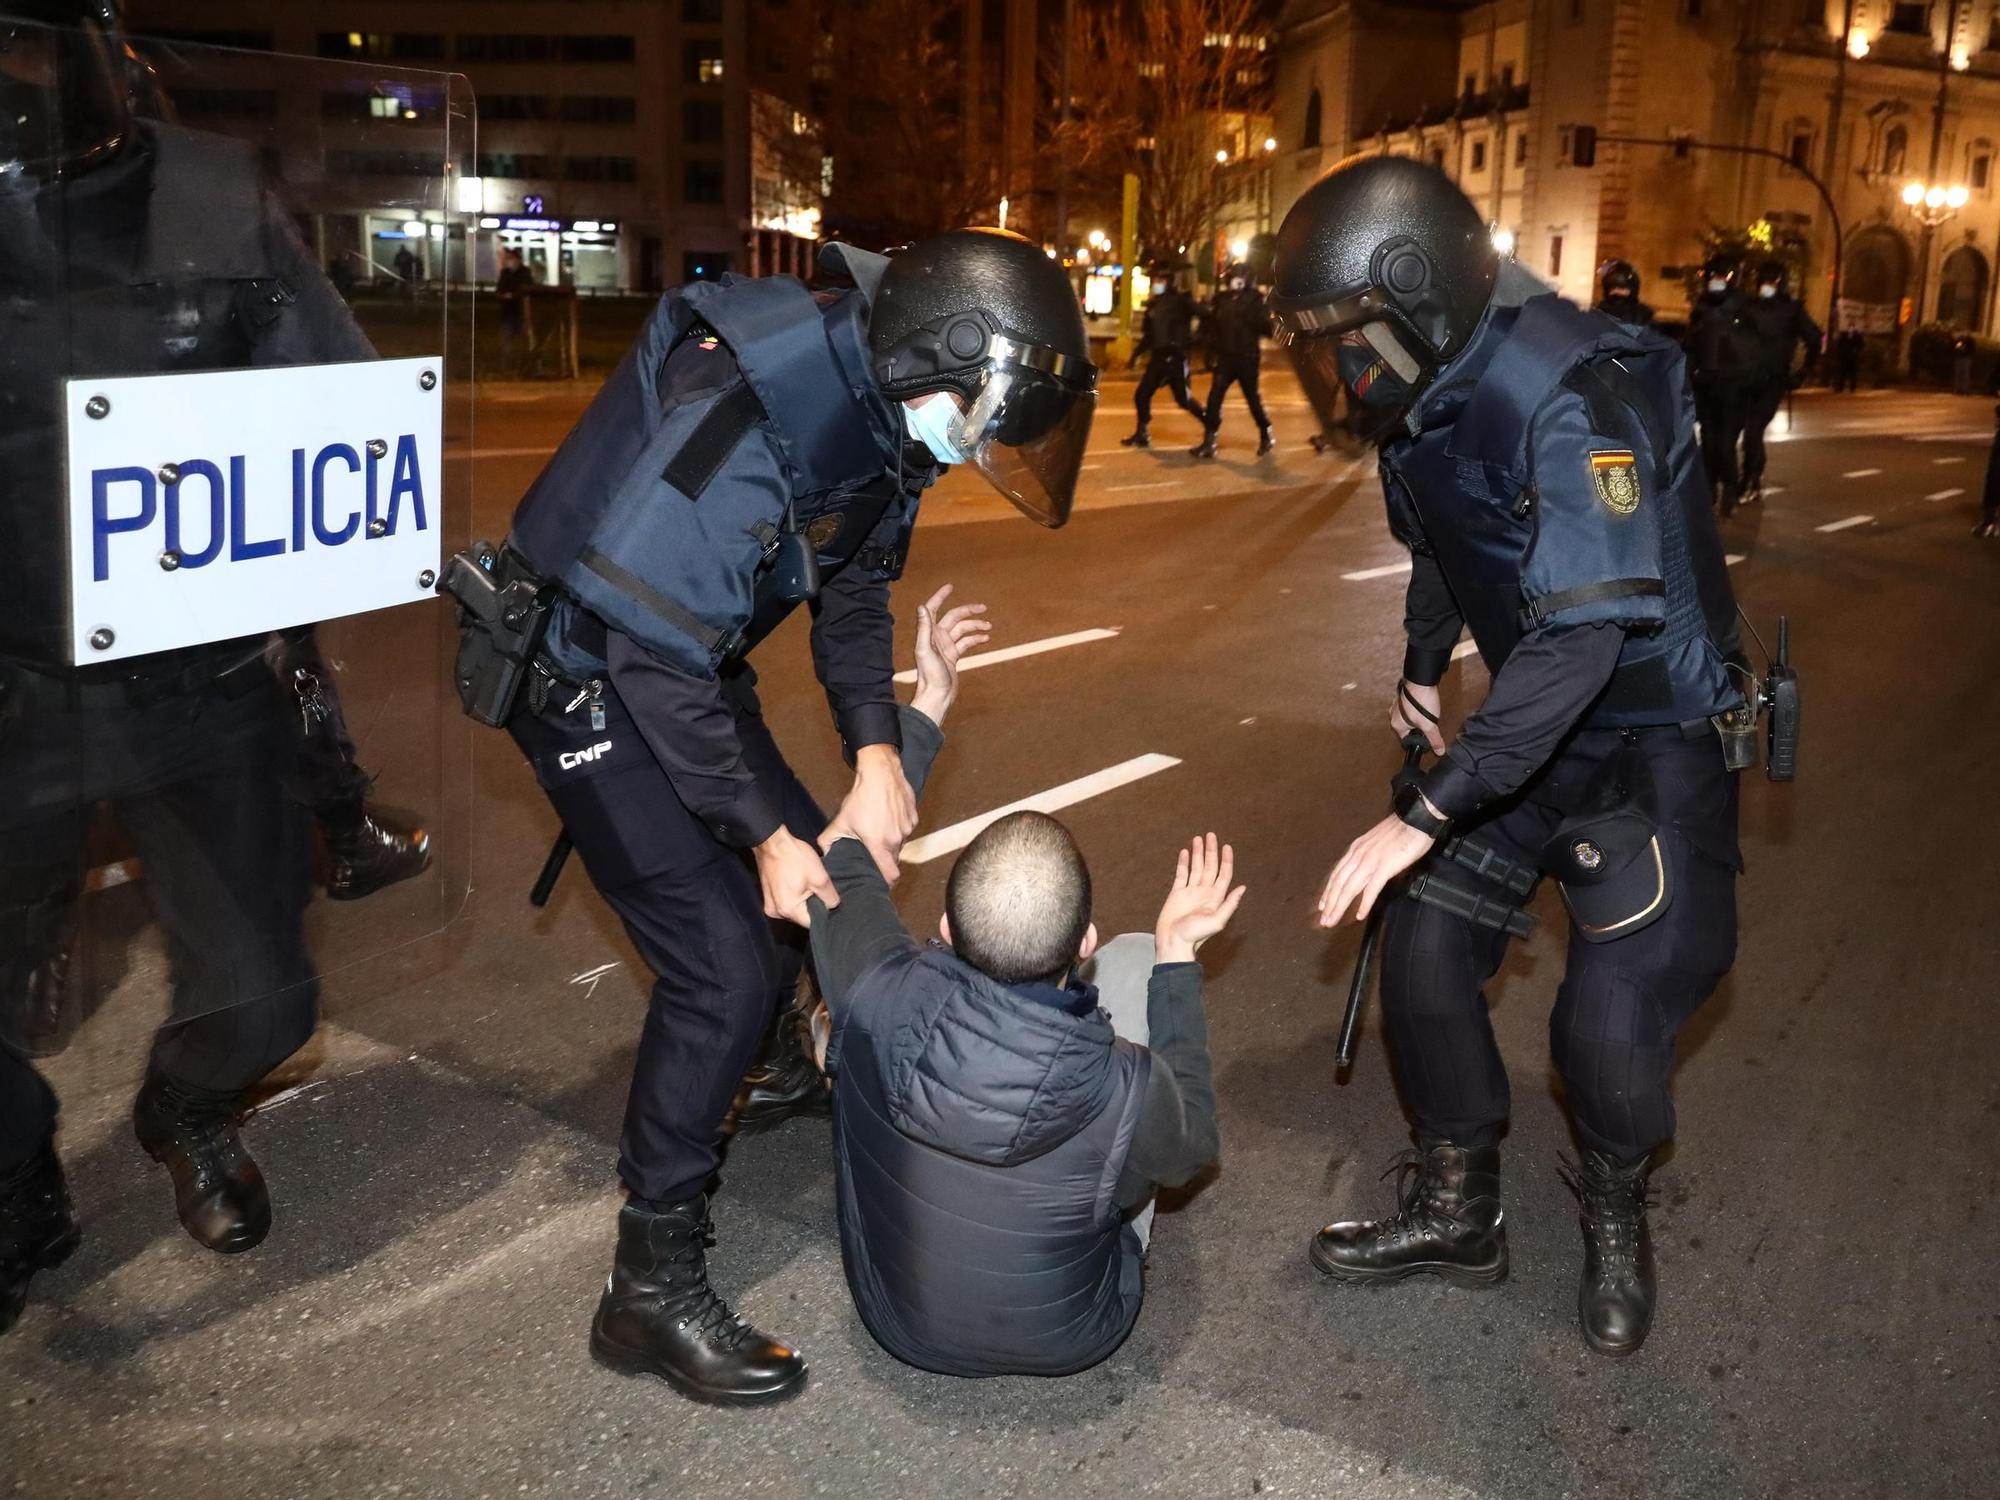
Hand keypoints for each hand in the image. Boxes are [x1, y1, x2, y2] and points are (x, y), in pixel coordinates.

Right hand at [754, 826, 837, 925]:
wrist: (772, 841)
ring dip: (803, 900)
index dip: (824, 914)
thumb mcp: (819, 877)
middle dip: (813, 906)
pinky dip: (794, 895)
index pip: (811, 923)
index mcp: (788, 910)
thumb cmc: (794, 857)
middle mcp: (776, 912)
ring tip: (811, 886)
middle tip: (822, 892)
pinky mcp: (768, 896)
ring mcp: (770, 904)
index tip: (831, 904)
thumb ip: (830, 897)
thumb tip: (834, 906)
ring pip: (794, 909)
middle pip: (802, 917)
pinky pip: (786, 901)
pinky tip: (800, 883)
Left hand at [835, 744, 917, 881]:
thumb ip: (829, 839)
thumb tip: (823, 852)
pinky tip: (888, 816)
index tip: (882, 881)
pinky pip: (907, 828)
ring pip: (901, 842)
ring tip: (880, 828)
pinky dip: (899, 827)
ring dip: (892, 840)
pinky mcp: (914, 816)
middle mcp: (897, 839)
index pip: (891, 875)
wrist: (880, 772)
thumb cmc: (862, 796)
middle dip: (886, 857)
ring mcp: (907, 827)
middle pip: (894, 858)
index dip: (888, 881)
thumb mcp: (841, 819)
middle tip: (874, 850)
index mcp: (880, 844)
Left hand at [908, 583, 991, 726]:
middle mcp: (937, 637)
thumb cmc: (930, 675)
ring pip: (963, 630)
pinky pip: (966, 643)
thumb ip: (924, 628)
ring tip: (988, 626)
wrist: (937, 695)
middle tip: (983, 607)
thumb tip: (921, 607)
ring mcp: (946, 646)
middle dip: (968, 611)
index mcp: (929, 633)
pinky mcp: (953, 656)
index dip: (940, 597)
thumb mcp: (925, 649)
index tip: (950, 587)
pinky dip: (975, 639)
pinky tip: (985, 639)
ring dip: (975, 626)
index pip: (933, 609)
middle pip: (954, 617)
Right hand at [1154, 833, 1246, 964]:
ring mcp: (1190, 892)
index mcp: (1215, 897)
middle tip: (1210, 835)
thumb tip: (1243, 888)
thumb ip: (1230, 904)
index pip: (1223, 874)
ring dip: (1197, 853)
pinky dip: (1183, 863)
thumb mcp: (1216, 921)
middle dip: (1211, 851)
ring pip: (1196, 867)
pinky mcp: (1177, 893)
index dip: (1226, 860)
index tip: (1226, 846)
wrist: (1174, 942)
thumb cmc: (1195, 935)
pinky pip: (1181, 874)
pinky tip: (1184, 852)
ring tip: (1197, 838)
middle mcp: (1204, 892)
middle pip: (1210, 866)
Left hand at [1315, 814, 1436, 928]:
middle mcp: (1359, 854)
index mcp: (1357, 848)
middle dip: (1330, 904)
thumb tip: (1367, 868)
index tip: (1323, 905)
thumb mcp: (1378, 841)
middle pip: (1339, 884)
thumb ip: (1369, 854)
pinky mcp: (1385, 866)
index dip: (1329, 891)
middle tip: (1324, 920)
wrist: (1417, 818)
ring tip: (1333, 920)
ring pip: (1349, 888)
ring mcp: (1371, 860)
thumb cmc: (1402, 829)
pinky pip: (1371, 889)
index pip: (1337, 873)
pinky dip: (1364, 903)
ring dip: (1339, 906)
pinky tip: (1360, 915)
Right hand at [1390, 679, 1445, 755]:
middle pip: (1407, 729)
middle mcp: (1393, 715)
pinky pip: (1408, 708)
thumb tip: (1439, 751)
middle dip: (1417, 729)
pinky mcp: (1403, 697)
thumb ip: (1434, 738)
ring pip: (1407, 718)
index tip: (1426, 741)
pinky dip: (1415, 710)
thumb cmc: (1421, 701)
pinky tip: (1424, 707)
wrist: (1420, 679)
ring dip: (1416, 719)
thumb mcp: (1430, 724)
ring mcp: (1397, 705)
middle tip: (1428, 728)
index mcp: (1397, 725)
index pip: (1406, 740)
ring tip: (1427, 717)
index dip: (1417, 741)